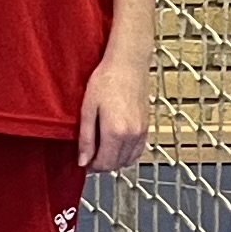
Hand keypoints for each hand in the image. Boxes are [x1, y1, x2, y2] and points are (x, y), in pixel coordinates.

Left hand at [78, 51, 152, 172]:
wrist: (128, 64)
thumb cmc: (106, 80)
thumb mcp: (88, 109)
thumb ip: (86, 138)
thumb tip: (83, 161)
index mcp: (116, 132)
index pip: (104, 164)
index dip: (91, 166)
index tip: (83, 161)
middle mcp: (132, 135)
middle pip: (116, 165)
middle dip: (101, 165)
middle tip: (89, 156)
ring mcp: (142, 132)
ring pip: (128, 160)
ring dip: (114, 161)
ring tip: (100, 150)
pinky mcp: (147, 127)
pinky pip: (138, 151)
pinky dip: (126, 154)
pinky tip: (115, 146)